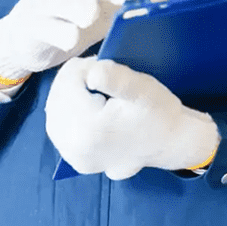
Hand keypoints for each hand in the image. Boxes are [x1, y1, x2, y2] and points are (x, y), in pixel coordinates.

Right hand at [0, 0, 168, 87]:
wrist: (18, 44)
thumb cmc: (64, 26)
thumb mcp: (99, 18)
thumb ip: (127, 4)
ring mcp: (42, 5)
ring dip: (79, 4)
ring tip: (94, 13)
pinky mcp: (26, 25)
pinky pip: (41, 25)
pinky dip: (57, 31)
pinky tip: (72, 38)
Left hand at [45, 57, 219, 179]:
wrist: (171, 143)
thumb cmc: (160, 113)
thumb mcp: (143, 89)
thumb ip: (116, 79)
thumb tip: (91, 74)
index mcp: (88, 129)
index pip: (68, 83)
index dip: (82, 67)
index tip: (102, 63)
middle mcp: (75, 148)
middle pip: (57, 99)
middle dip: (73, 80)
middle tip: (97, 70)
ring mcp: (75, 158)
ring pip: (54, 114)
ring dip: (68, 94)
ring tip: (91, 85)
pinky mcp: (77, 162)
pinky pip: (60, 129)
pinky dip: (68, 112)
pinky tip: (85, 105)